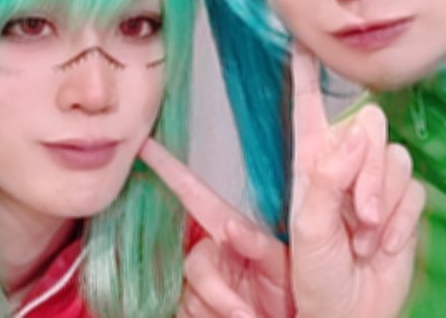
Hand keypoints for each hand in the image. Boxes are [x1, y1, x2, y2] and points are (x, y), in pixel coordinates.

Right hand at [139, 138, 292, 317]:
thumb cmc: (298, 295)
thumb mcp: (282, 265)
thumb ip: (259, 243)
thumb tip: (231, 227)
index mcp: (228, 231)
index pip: (193, 194)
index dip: (168, 169)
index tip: (146, 145)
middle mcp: (209, 253)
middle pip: (193, 260)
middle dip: (217, 290)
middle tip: (243, 312)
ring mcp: (198, 282)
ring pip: (191, 294)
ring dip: (219, 310)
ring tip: (247, 317)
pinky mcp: (189, 308)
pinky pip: (186, 312)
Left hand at [288, 43, 425, 317]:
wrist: (353, 312)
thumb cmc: (318, 278)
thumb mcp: (311, 228)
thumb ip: (328, 178)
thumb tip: (354, 134)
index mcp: (310, 163)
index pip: (309, 107)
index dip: (307, 74)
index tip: (301, 40)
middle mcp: (343, 165)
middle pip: (367, 125)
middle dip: (368, 172)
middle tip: (358, 216)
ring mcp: (374, 185)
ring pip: (395, 159)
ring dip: (383, 204)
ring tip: (366, 238)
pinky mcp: (402, 204)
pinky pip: (415, 191)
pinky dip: (401, 222)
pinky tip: (385, 246)